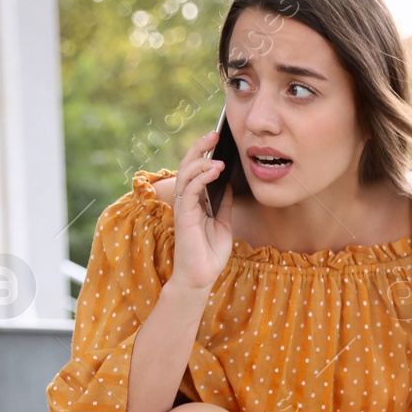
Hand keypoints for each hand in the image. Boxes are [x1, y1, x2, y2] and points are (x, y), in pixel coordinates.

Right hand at [169, 129, 235, 294]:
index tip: (217, 141)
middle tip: (213, 134)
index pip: (196, 171)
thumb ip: (223, 203)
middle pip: (188, 167)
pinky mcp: (184, 215)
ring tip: (217, 153)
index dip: (204, 155)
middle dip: (199, 149)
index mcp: (195, 201)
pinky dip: (201, 177)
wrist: (201, 276)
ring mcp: (184, 207)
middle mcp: (187, 201)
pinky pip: (190, 189)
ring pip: (186, 174)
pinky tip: (215, 169)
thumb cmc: (210, 254)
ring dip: (201, 160)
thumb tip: (227, 183)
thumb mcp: (223, 223)